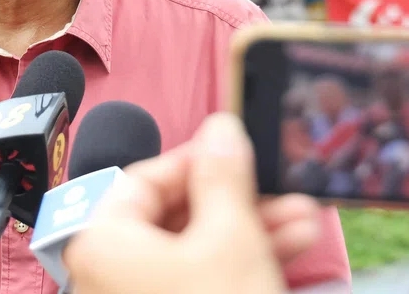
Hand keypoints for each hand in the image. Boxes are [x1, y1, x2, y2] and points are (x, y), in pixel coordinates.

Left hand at [63, 113, 321, 293]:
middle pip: (176, 216)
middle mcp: (110, 275)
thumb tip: (220, 130)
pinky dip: (240, 264)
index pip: (145, 178)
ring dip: (251, 231)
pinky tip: (289, 252)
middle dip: (239, 200)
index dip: (198, 160)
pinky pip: (200, 282)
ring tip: (304, 221)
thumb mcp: (232, 237)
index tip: (238, 152)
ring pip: (195, 251)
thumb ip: (224, 175)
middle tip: (281, 189)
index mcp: (104, 243)